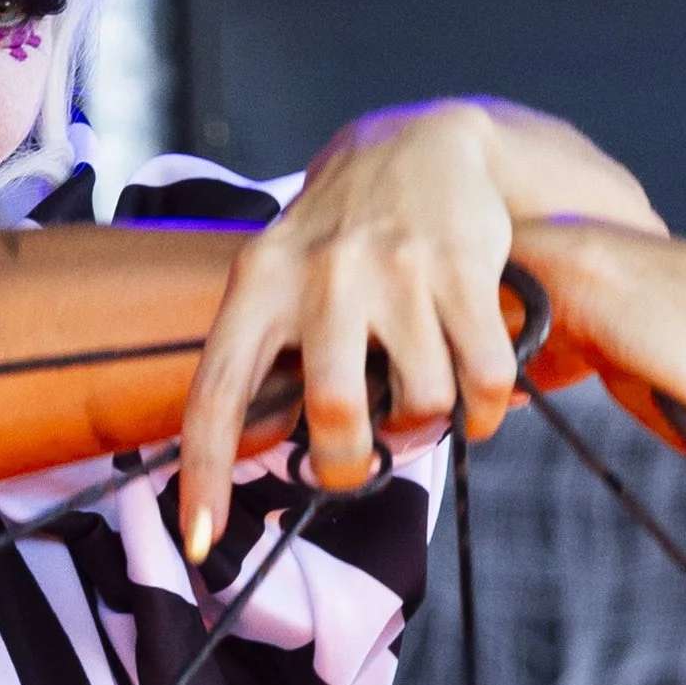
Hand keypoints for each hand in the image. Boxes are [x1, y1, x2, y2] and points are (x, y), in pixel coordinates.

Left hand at [177, 105, 531, 558]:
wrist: (424, 140)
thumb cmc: (345, 231)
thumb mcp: (282, 272)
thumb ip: (268, 352)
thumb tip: (258, 452)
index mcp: (259, 283)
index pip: (216, 393)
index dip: (204, 476)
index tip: (199, 544)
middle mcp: (321, 274)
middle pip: (333, 417)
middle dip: (349, 464)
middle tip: (362, 462)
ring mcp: (395, 270)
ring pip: (418, 404)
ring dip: (426, 431)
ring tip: (423, 413)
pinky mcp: (463, 268)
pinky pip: (482, 379)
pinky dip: (486, 414)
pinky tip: (479, 406)